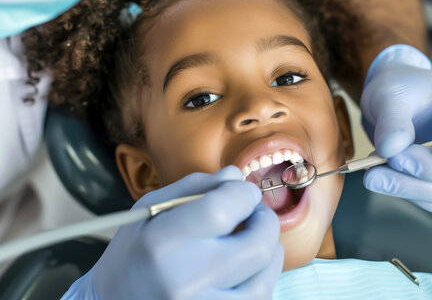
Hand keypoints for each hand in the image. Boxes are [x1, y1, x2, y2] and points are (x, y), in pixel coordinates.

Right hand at [61, 166, 282, 299]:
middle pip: (255, 247)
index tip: (244, 192)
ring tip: (254, 239)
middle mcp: (182, 281)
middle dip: (266, 221)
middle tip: (256, 213)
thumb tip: (236, 176)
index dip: (243, 194)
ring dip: (270, 252)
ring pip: (263, 281)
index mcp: (160, 243)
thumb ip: (194, 186)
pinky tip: (250, 266)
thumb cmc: (135, 251)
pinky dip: (263, 278)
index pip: (220, 211)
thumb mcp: (149, 208)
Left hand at [360, 45, 431, 215]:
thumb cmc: (396, 89)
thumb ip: (391, 119)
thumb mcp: (388, 94)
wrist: (385, 104)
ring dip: (414, 189)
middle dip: (430, 170)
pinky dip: (409, 196)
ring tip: (374, 174)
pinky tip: (381, 179)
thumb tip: (390, 149)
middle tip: (392, 158)